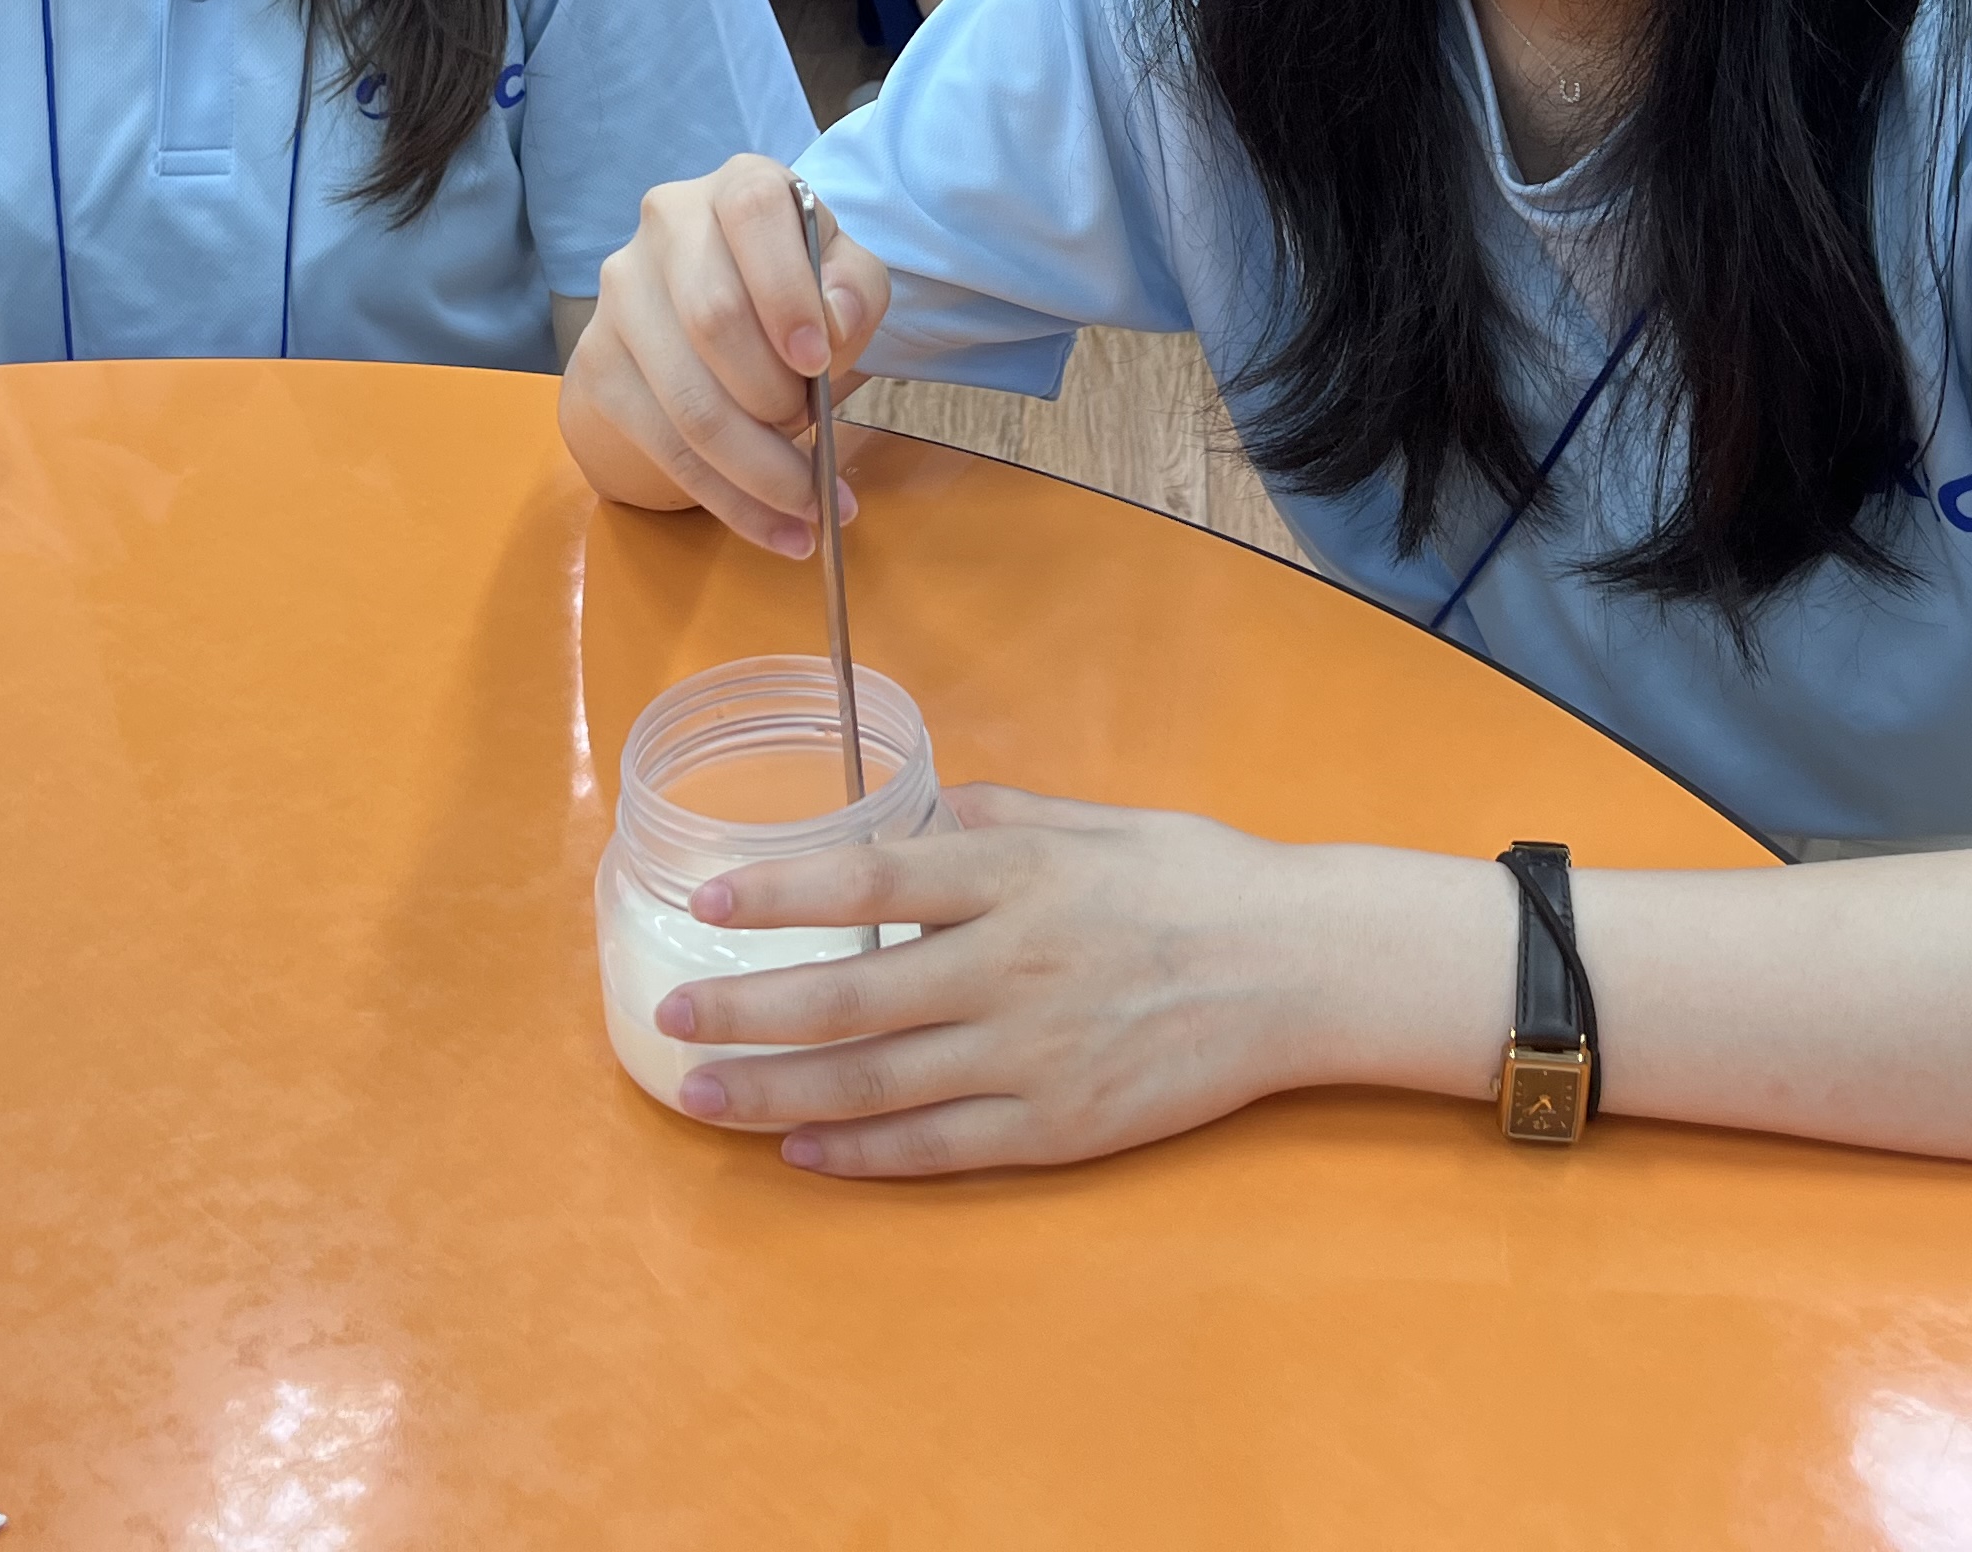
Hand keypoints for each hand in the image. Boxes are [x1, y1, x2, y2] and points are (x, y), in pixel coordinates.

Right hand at [565, 155, 887, 553]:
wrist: (703, 328)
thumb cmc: (790, 295)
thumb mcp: (841, 279)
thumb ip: (856, 289)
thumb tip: (833, 324)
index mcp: (737, 189)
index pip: (752, 212)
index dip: (786, 290)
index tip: (817, 361)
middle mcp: (666, 224)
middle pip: (711, 318)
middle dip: (775, 397)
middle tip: (814, 433)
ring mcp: (619, 296)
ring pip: (686, 400)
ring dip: (760, 470)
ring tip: (811, 507)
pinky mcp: (596, 366)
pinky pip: (664, 449)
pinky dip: (731, 501)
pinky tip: (779, 529)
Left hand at [655, 787, 1379, 1172]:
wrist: (1301, 967)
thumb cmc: (1196, 878)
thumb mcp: (1091, 819)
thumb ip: (993, 818)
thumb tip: (914, 823)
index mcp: (1015, 876)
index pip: (870, 884)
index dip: (781, 894)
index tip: (709, 899)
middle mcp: (1011, 967)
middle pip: (850, 998)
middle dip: (746, 1010)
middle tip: (670, 1014)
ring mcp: (1032, 1054)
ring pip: (876, 1085)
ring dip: (776, 1091)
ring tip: (701, 1091)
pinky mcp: (1058, 1123)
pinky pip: (939, 1146)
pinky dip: (862, 1152)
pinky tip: (802, 1148)